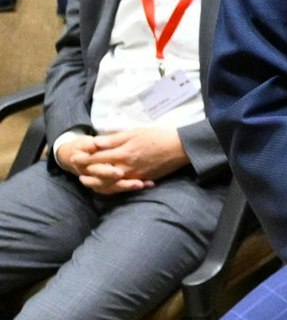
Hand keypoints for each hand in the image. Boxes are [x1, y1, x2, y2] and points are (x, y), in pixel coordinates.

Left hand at [72, 127, 187, 193]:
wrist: (180, 148)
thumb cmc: (158, 136)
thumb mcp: (135, 132)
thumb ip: (114, 139)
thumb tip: (94, 142)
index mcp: (122, 153)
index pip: (96, 158)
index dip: (83, 158)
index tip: (73, 157)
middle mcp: (125, 168)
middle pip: (99, 173)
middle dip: (86, 171)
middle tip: (76, 168)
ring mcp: (134, 176)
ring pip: (109, 184)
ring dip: (96, 182)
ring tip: (87, 180)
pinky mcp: (142, 180)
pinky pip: (123, 187)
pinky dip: (112, 187)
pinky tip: (107, 185)